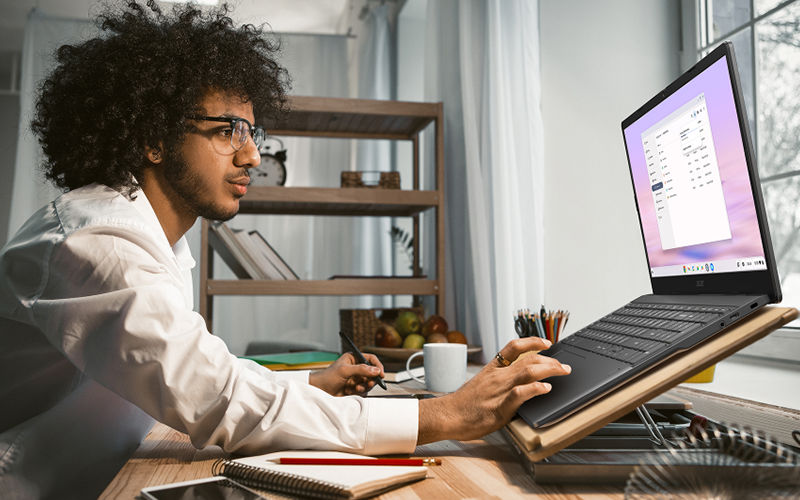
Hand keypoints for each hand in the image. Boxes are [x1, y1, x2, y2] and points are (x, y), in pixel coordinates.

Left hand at [308, 352, 384, 396]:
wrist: (320, 390)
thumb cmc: (328, 377)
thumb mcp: (345, 371)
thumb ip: (361, 369)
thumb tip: (376, 370)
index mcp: (354, 358)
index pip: (370, 359)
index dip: (377, 366)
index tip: (381, 374)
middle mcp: (356, 367)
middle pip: (372, 372)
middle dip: (371, 379)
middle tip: (369, 383)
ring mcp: (356, 377)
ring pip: (369, 382)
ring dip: (365, 386)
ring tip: (357, 388)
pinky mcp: (355, 387)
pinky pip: (364, 389)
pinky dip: (360, 391)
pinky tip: (351, 390)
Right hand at [417, 337, 570, 443]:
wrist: (448, 415)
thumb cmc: (463, 405)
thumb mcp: (480, 385)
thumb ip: (497, 381)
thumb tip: (515, 383)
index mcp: (492, 369)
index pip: (513, 347)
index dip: (532, 341)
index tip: (546, 343)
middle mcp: (498, 376)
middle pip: (528, 359)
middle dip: (550, 360)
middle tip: (564, 365)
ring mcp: (499, 390)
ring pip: (527, 372)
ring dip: (549, 370)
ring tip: (562, 371)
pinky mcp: (500, 407)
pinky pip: (520, 394)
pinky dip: (535, 389)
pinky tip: (546, 388)